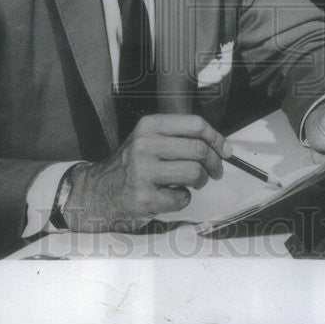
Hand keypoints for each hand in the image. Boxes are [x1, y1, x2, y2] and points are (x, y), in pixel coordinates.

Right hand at [61, 114, 230, 231]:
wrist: (98, 192)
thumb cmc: (131, 166)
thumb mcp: (148, 140)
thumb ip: (180, 138)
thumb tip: (222, 147)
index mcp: (149, 126)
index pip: (194, 124)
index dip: (216, 138)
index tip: (225, 150)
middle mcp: (145, 145)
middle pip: (198, 149)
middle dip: (214, 163)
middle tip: (215, 171)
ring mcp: (143, 171)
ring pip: (194, 173)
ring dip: (200, 181)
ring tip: (193, 183)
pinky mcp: (144, 197)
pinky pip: (182, 198)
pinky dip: (183, 199)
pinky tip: (171, 196)